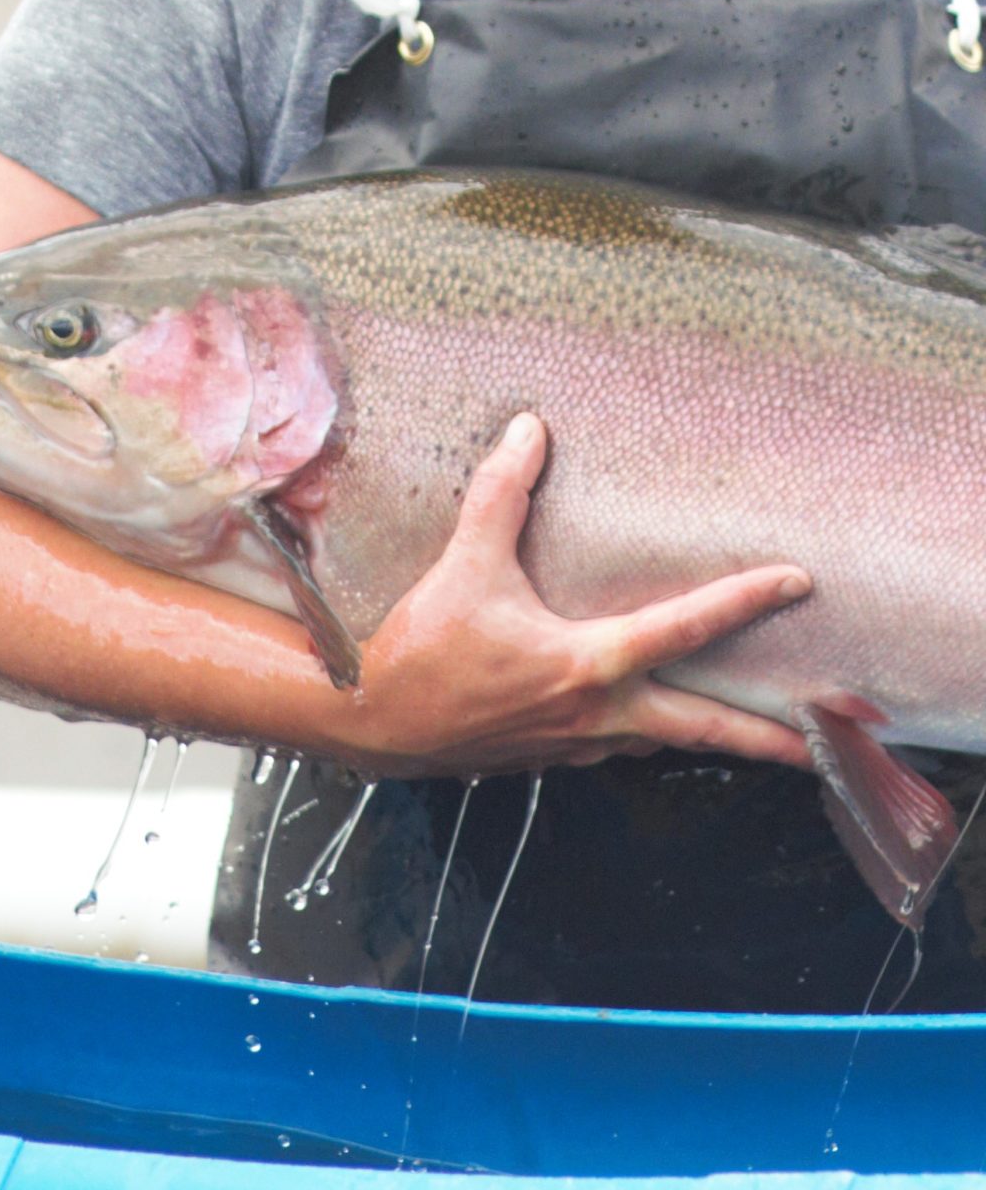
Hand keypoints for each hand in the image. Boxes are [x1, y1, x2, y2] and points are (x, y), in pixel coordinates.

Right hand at [344, 413, 812, 776]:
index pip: (686, 626)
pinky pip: (607, 746)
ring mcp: (572, 743)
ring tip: (742, 731)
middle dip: (767, 738)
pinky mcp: (544, 758)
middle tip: (820, 745)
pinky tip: (631, 720)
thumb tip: (530, 431)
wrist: (369, 723)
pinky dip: (634, 734)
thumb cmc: (419, 652)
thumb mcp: (462, 567)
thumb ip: (500, 497)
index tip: (797, 582)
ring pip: (656, 741)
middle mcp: (596, 713)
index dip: (746, 599)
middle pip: (703, 727)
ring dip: (701, 735)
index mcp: (589, 663)